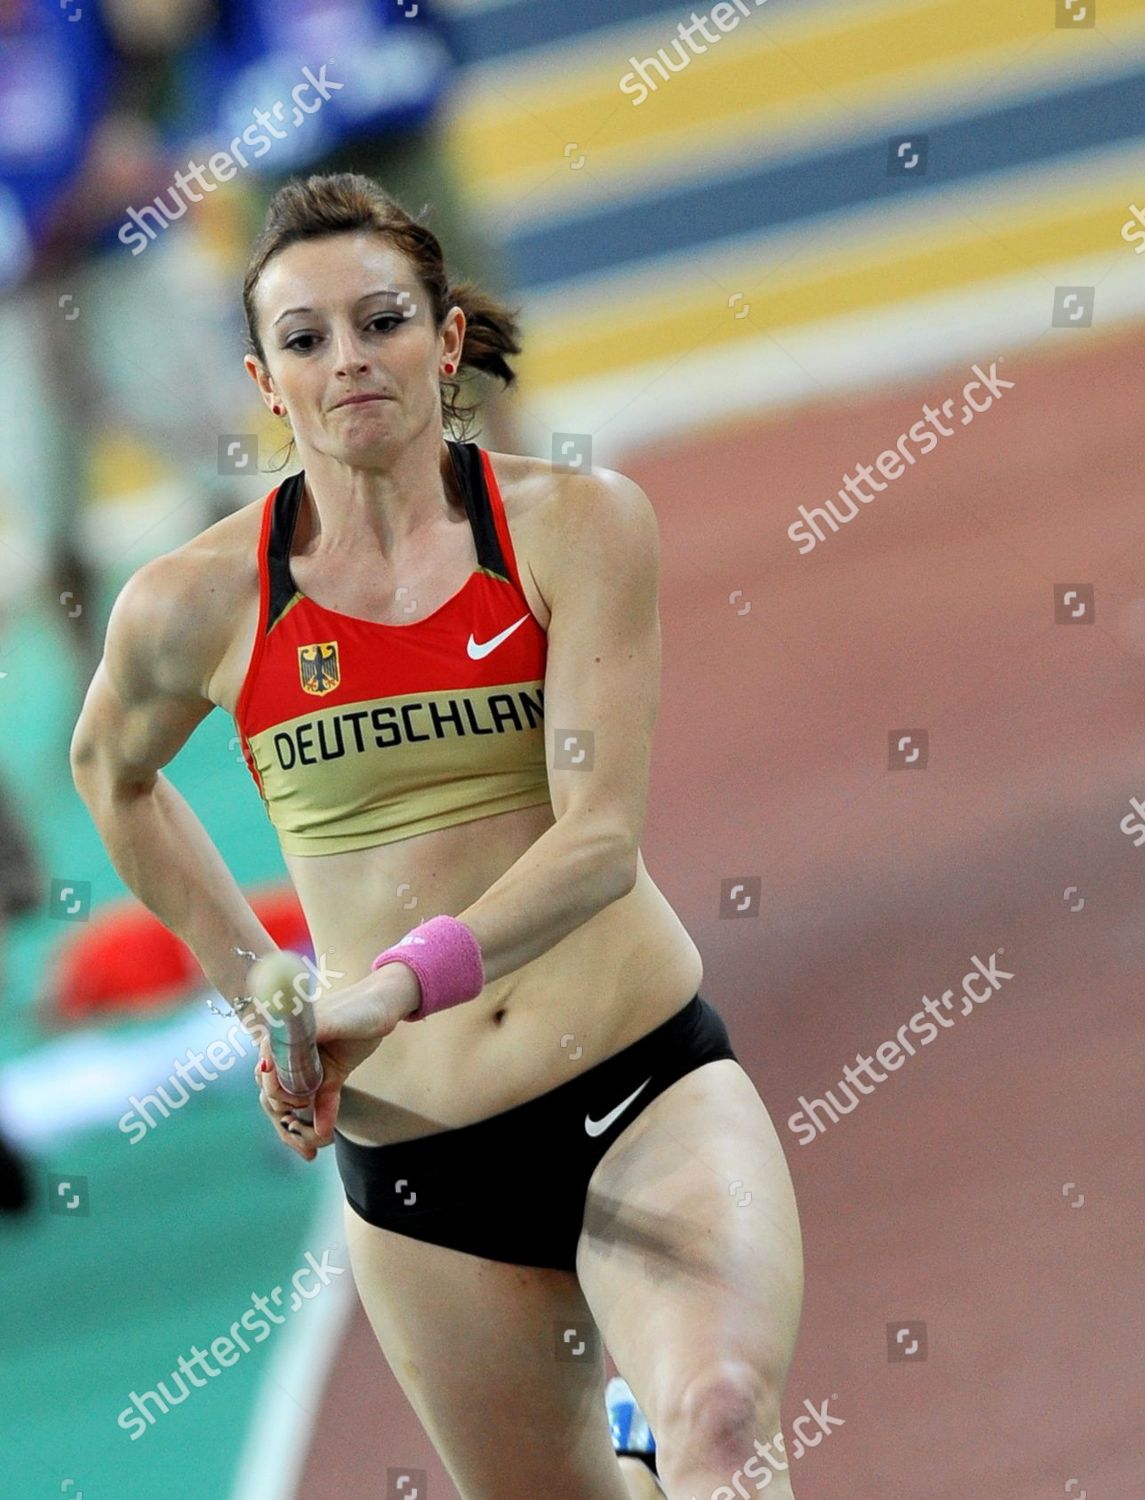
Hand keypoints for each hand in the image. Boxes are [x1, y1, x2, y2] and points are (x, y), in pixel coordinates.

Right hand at [254, 962, 421, 1159]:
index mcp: (284, 1036)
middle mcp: (291, 1053)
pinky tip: (324, 1135)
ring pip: (293, 1103)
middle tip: (304, 1139)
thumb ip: (308, 1039)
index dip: (276, 1092)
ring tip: (311, 1146)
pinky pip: (319, 1103)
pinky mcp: (328, 1076)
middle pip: (274, 1093)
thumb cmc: (357, 1006)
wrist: (383, 1005)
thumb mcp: (333, 1021)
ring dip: (298, 1128)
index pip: (265, 1072)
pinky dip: (320, 1119)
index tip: (296, 1103)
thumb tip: (280, 1069)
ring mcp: (308, 1066)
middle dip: (285, 1120)